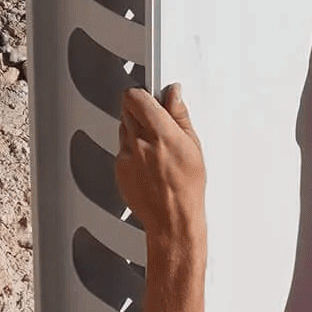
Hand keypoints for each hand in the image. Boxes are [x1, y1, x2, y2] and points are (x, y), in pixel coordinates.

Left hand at [116, 84, 206, 247]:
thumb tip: (174, 93)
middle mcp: (139, 142)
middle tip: (155, 119)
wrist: (172, 219)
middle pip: (126, 108)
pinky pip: (121, 149)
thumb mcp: (193, 146)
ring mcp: (126, 156)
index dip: (142, 93)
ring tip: (155, 146)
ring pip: (123, 128)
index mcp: (160, 133)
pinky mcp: (118, 168)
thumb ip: (179, 115)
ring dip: (135, 129)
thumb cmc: (187, 187)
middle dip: (139, 108)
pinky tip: (148, 163)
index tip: (151, 95)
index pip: (137, 97)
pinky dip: (132, 150)